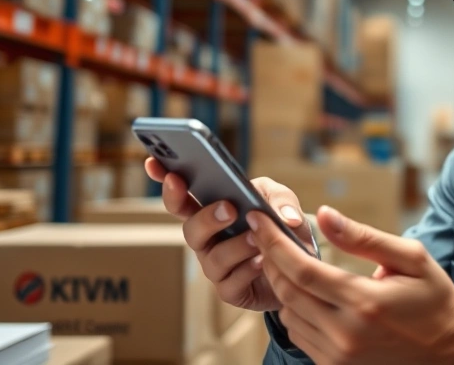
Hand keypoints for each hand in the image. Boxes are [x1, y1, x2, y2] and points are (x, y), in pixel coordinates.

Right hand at [144, 157, 315, 312]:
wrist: (298, 262)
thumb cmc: (279, 225)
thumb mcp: (281, 201)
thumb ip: (280, 199)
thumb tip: (282, 216)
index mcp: (211, 211)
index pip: (182, 198)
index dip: (166, 183)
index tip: (155, 164)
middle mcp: (208, 239)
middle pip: (191, 230)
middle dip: (206, 218)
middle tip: (229, 208)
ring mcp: (217, 266)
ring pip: (213, 258)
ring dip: (235, 246)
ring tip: (255, 238)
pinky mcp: (231, 290)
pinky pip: (231, 283)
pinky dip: (246, 270)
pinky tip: (261, 262)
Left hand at [248, 205, 453, 364]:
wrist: (450, 349)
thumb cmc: (433, 298)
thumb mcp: (410, 257)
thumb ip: (363, 237)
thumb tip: (324, 214)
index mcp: (365, 302)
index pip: (302, 271)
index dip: (274, 244)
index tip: (259, 221)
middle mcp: (347, 333)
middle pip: (288, 293)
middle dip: (270, 260)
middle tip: (264, 235)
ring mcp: (339, 356)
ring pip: (288, 316)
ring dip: (281, 286)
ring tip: (285, 261)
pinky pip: (300, 335)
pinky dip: (294, 310)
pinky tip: (304, 292)